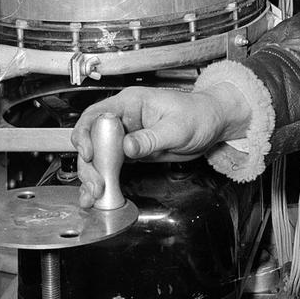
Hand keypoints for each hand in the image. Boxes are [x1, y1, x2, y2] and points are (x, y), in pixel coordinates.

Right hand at [70, 85, 247, 207]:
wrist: (213, 124)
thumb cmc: (199, 115)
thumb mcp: (177, 127)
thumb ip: (151, 138)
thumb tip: (127, 146)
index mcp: (131, 103)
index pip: (96, 115)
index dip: (86, 134)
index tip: (89, 153)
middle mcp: (124, 119)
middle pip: (92, 139)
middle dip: (89, 163)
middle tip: (96, 183)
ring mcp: (126, 136)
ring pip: (99, 156)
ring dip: (93, 176)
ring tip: (94, 195)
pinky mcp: (131, 152)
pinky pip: (111, 165)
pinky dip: (104, 180)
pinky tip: (100, 193)